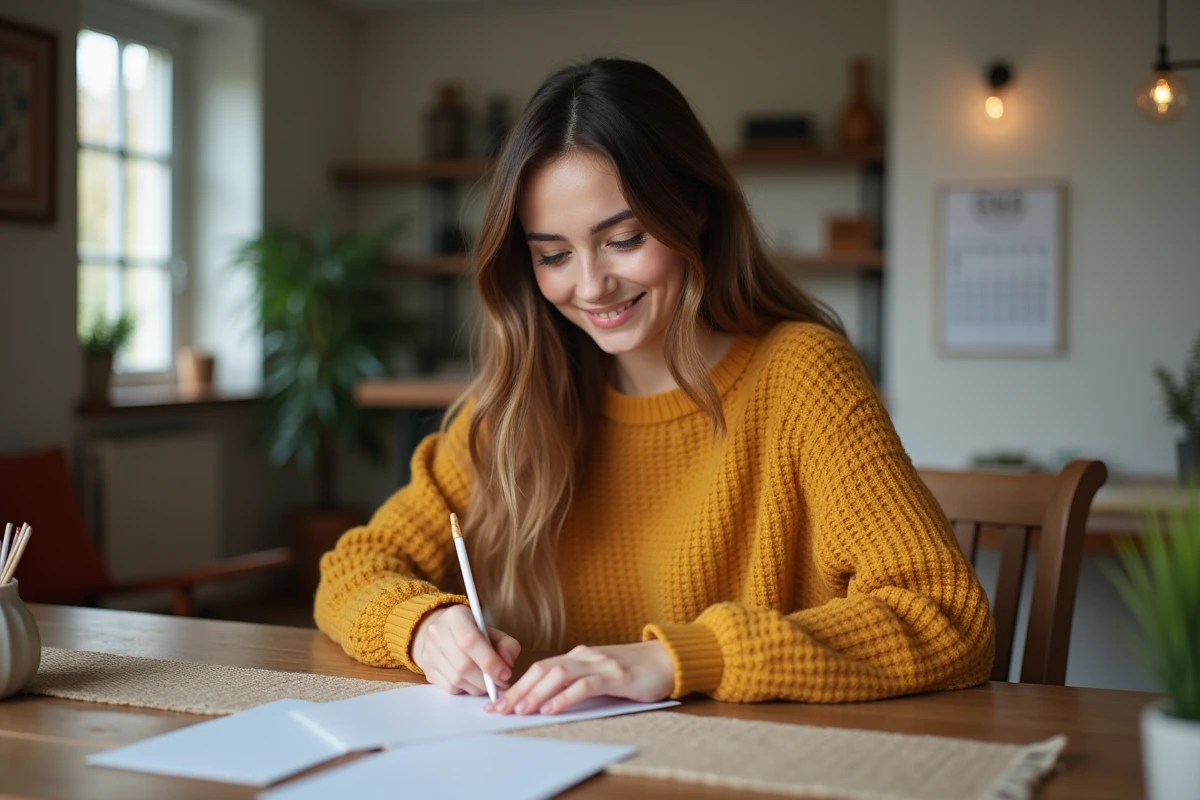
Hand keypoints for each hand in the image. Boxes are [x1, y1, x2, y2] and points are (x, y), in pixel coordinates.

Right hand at [412, 605, 520, 695]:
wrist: (446, 635)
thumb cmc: (475, 634)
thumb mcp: (494, 633)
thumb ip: (507, 646)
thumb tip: (507, 664)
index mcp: (455, 616)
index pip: (470, 641)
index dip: (490, 661)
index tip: (505, 674)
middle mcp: (437, 632)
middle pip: (463, 665)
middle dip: (486, 680)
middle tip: (501, 683)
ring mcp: (429, 652)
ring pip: (456, 680)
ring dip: (478, 687)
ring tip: (489, 683)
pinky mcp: (427, 669)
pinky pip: (449, 688)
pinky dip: (466, 690)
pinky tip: (474, 683)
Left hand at [486, 641, 673, 715]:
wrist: (668, 660)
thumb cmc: (634, 671)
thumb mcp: (600, 675)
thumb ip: (577, 683)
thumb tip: (546, 702)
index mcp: (578, 656)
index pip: (540, 669)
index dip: (517, 686)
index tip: (498, 702)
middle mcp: (585, 656)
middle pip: (543, 670)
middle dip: (518, 691)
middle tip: (498, 709)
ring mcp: (600, 664)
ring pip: (559, 675)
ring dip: (536, 694)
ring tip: (520, 710)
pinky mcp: (616, 676)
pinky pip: (585, 685)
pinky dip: (565, 697)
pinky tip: (552, 709)